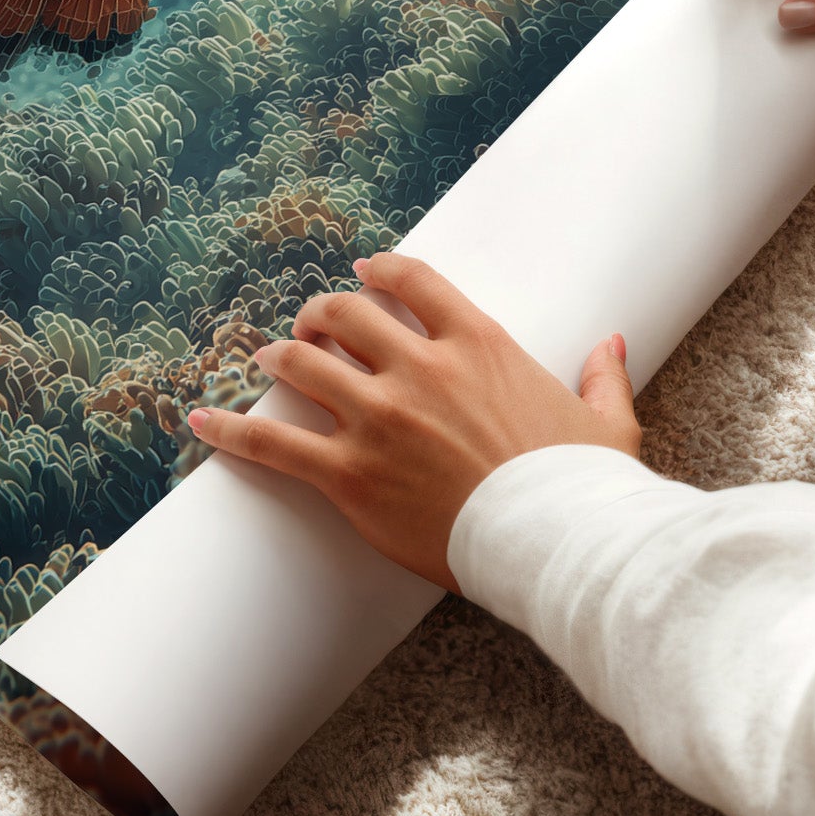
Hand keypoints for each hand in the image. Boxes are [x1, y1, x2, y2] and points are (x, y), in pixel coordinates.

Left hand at [187, 253, 637, 592]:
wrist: (557, 543)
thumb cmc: (583, 488)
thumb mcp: (606, 423)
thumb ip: (602, 376)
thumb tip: (612, 344)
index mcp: (478, 344)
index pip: (413, 282)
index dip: (379, 272)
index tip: (363, 273)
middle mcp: (420, 368)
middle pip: (345, 315)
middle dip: (320, 313)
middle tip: (310, 324)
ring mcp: (380, 418)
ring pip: (304, 364)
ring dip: (279, 357)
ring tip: (265, 359)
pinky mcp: (351, 474)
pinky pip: (274, 442)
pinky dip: (231, 429)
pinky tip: (202, 420)